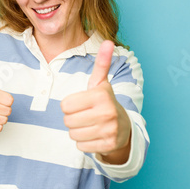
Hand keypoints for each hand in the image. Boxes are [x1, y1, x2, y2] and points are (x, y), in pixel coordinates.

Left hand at [61, 41, 130, 162]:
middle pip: (67, 121)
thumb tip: (108, 41)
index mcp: (101, 95)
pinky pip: (81, 146)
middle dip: (73, 119)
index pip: (65, 105)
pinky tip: (94, 135)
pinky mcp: (108, 145)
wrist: (124, 127)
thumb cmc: (105, 102)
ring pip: (73, 134)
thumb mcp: (101, 83)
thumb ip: (102, 63)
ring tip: (89, 125)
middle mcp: (107, 113)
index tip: (82, 104)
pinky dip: (84, 143)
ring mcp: (109, 131)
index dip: (70, 105)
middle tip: (86, 115)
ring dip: (77, 131)